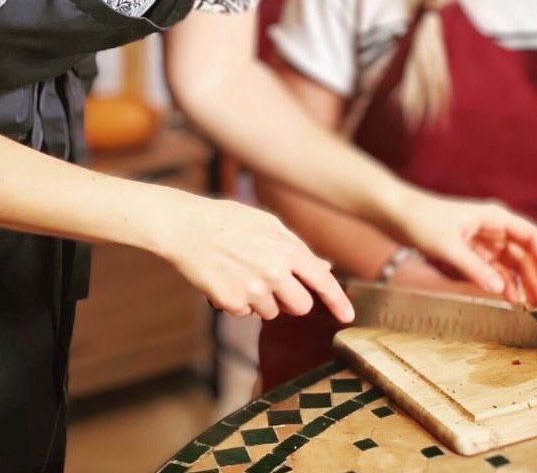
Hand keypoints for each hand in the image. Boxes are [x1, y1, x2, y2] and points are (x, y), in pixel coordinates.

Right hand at [153, 188, 354, 323]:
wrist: (188, 228)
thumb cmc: (229, 221)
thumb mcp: (268, 224)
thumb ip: (297, 248)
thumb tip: (324, 266)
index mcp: (286, 249)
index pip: (322, 281)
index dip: (338, 301)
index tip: (348, 316)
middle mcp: (273, 272)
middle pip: (300, 306)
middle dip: (293, 301)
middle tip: (275, 284)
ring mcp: (252, 290)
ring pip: (272, 312)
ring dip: (264, 301)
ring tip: (244, 274)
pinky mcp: (231, 303)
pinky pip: (246, 313)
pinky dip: (240, 302)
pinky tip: (228, 280)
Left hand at [392, 190, 536, 308]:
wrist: (395, 211)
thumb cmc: (422, 220)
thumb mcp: (448, 246)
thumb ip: (475, 268)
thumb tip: (501, 289)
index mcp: (493, 217)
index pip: (530, 235)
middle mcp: (491, 226)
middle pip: (522, 253)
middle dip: (535, 277)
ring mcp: (480, 238)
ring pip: (509, 262)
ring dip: (521, 282)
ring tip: (531, 307)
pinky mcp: (468, 248)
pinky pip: (492, 267)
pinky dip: (501, 281)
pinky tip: (508, 297)